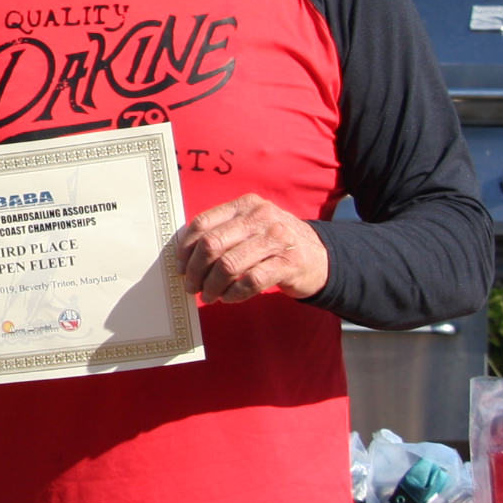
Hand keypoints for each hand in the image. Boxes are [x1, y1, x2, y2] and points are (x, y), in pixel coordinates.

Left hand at [174, 193, 329, 302]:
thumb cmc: (275, 243)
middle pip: (212, 244)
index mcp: (244, 205)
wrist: (321, 257)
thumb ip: (223, 232)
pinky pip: (250, 281)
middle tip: (191, 286)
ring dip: (212, 286)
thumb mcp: (251, 226)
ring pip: (228, 265)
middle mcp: (260, 217)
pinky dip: (234, 293)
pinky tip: (228, 298)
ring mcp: (276, 239)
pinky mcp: (288, 264)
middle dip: (195, 270)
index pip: (202, 223)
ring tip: (208, 296)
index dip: (186, 248)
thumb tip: (185, 256)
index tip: (180, 266)